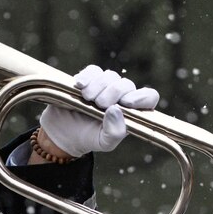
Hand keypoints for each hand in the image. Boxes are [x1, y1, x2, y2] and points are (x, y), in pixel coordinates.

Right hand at [38, 65, 159, 158]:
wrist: (62, 132)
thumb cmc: (88, 138)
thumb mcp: (104, 143)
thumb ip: (115, 132)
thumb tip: (116, 110)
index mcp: (131, 111)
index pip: (149, 97)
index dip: (141, 97)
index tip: (126, 103)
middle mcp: (121, 96)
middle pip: (126, 84)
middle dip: (112, 94)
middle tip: (99, 105)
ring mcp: (105, 85)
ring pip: (109, 76)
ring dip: (97, 87)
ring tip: (87, 99)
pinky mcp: (89, 78)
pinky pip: (93, 70)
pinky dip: (86, 77)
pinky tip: (79, 86)